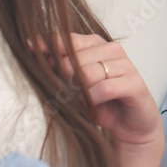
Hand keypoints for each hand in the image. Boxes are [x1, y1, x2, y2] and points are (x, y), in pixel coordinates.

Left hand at [40, 33, 163, 149]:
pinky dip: (95, 100)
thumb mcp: (76, 85)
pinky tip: (97, 104)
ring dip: (83, 92)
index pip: (68, 38)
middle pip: (74, 59)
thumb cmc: (104, 105)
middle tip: (77, 93)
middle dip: (69, 79)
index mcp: (97, 45)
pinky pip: (103, 88)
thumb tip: (35, 48)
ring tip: (89, 101)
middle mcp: (112, 50)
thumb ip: (60, 67)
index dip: (49, 45)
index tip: (32, 47)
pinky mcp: (134, 83)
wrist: (132, 127)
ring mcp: (125, 65)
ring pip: (88, 73)